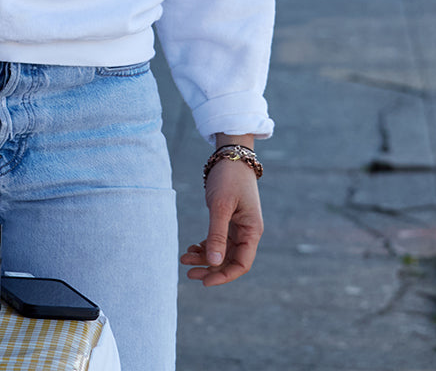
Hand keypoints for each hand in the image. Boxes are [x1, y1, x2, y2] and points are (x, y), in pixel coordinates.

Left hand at [180, 157, 263, 286]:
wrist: (230, 154)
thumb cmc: (228, 178)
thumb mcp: (220, 206)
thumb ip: (217, 234)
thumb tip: (213, 263)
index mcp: (252, 231)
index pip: (241, 264)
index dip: (224, 276)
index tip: (204, 281)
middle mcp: (247, 232)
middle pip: (230, 260)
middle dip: (209, 268)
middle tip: (188, 272)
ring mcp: (238, 226)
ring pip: (221, 250)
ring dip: (204, 256)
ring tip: (183, 258)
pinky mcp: (228, 219)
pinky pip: (218, 239)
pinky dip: (205, 245)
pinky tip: (191, 247)